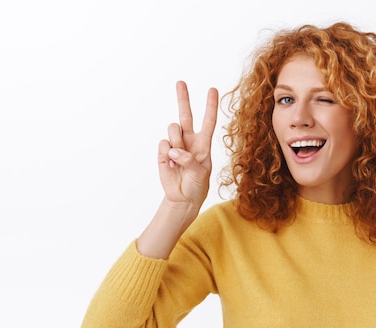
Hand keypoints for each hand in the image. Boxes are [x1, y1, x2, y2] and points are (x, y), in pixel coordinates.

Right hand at [158, 81, 218, 207]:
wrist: (183, 198)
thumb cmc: (197, 185)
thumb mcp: (200, 173)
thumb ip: (190, 160)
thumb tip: (174, 151)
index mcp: (203, 143)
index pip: (208, 121)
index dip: (210, 105)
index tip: (212, 89)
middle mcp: (189, 140)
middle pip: (185, 115)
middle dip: (183, 98)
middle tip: (180, 82)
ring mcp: (175, 145)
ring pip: (173, 129)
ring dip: (176, 141)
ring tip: (179, 159)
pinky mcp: (163, 152)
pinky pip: (164, 144)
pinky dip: (167, 154)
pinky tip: (171, 165)